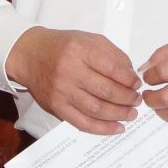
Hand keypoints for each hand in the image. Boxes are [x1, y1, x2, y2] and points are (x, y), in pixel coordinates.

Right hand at [5, 27, 140, 134]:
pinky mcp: (56, 107)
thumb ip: (113, 54)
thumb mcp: (89, 39)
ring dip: (118, 114)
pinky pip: (81, 122)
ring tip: (131, 114)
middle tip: (137, 100)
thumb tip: (131, 76)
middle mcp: (69, 72)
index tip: (137, 84)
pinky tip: (116, 128)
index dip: (129, 80)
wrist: (30, 56)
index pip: (112, 68)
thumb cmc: (64, 46)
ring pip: (96, 109)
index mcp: (80, 51)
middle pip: (106, 91)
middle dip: (127, 98)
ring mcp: (62, 92)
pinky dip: (101, 128)